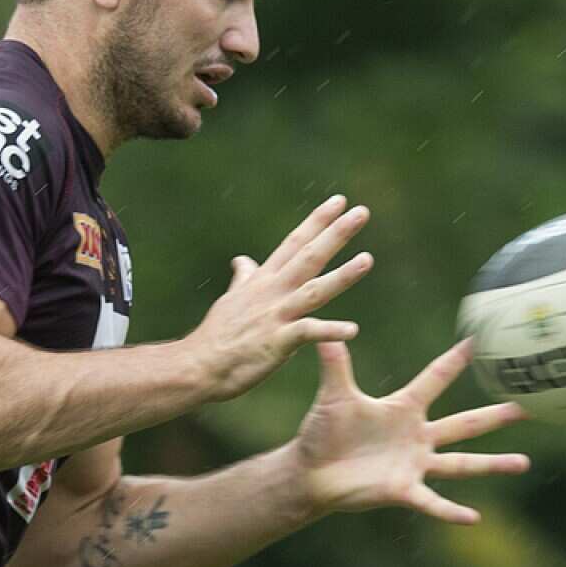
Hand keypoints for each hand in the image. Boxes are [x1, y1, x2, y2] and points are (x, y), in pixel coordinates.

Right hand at [187, 195, 373, 400]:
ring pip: (314, 290)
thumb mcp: (232, 299)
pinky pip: (307, 333)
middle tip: (361, 212)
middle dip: (336, 234)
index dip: (317, 221)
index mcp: (263, 280)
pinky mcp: (276, 342)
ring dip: (342, 276)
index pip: (294, 243)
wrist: (198, 365)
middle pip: (309, 257)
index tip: (339, 201)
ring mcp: (275, 315)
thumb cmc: (216, 334)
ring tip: (367, 260)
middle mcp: (272, 292)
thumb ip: (244, 278)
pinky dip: (329, 331)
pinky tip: (352, 330)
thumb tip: (242, 260)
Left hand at [294, 340, 529, 523]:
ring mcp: (414, 464)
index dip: (456, 360)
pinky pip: (431, 501)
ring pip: (461, 463)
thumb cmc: (323, 431)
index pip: (435, 378)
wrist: (311, 471)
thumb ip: (334, 363)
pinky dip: (451, 510)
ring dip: (492, 463)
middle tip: (529, 405)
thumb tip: (325, 329)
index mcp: (403, 408)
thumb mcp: (334, 394)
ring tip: (523, 463)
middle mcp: (417, 436)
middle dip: (496, 415)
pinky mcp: (402, 490)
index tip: (481, 340)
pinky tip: (474, 517)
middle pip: (464, 423)